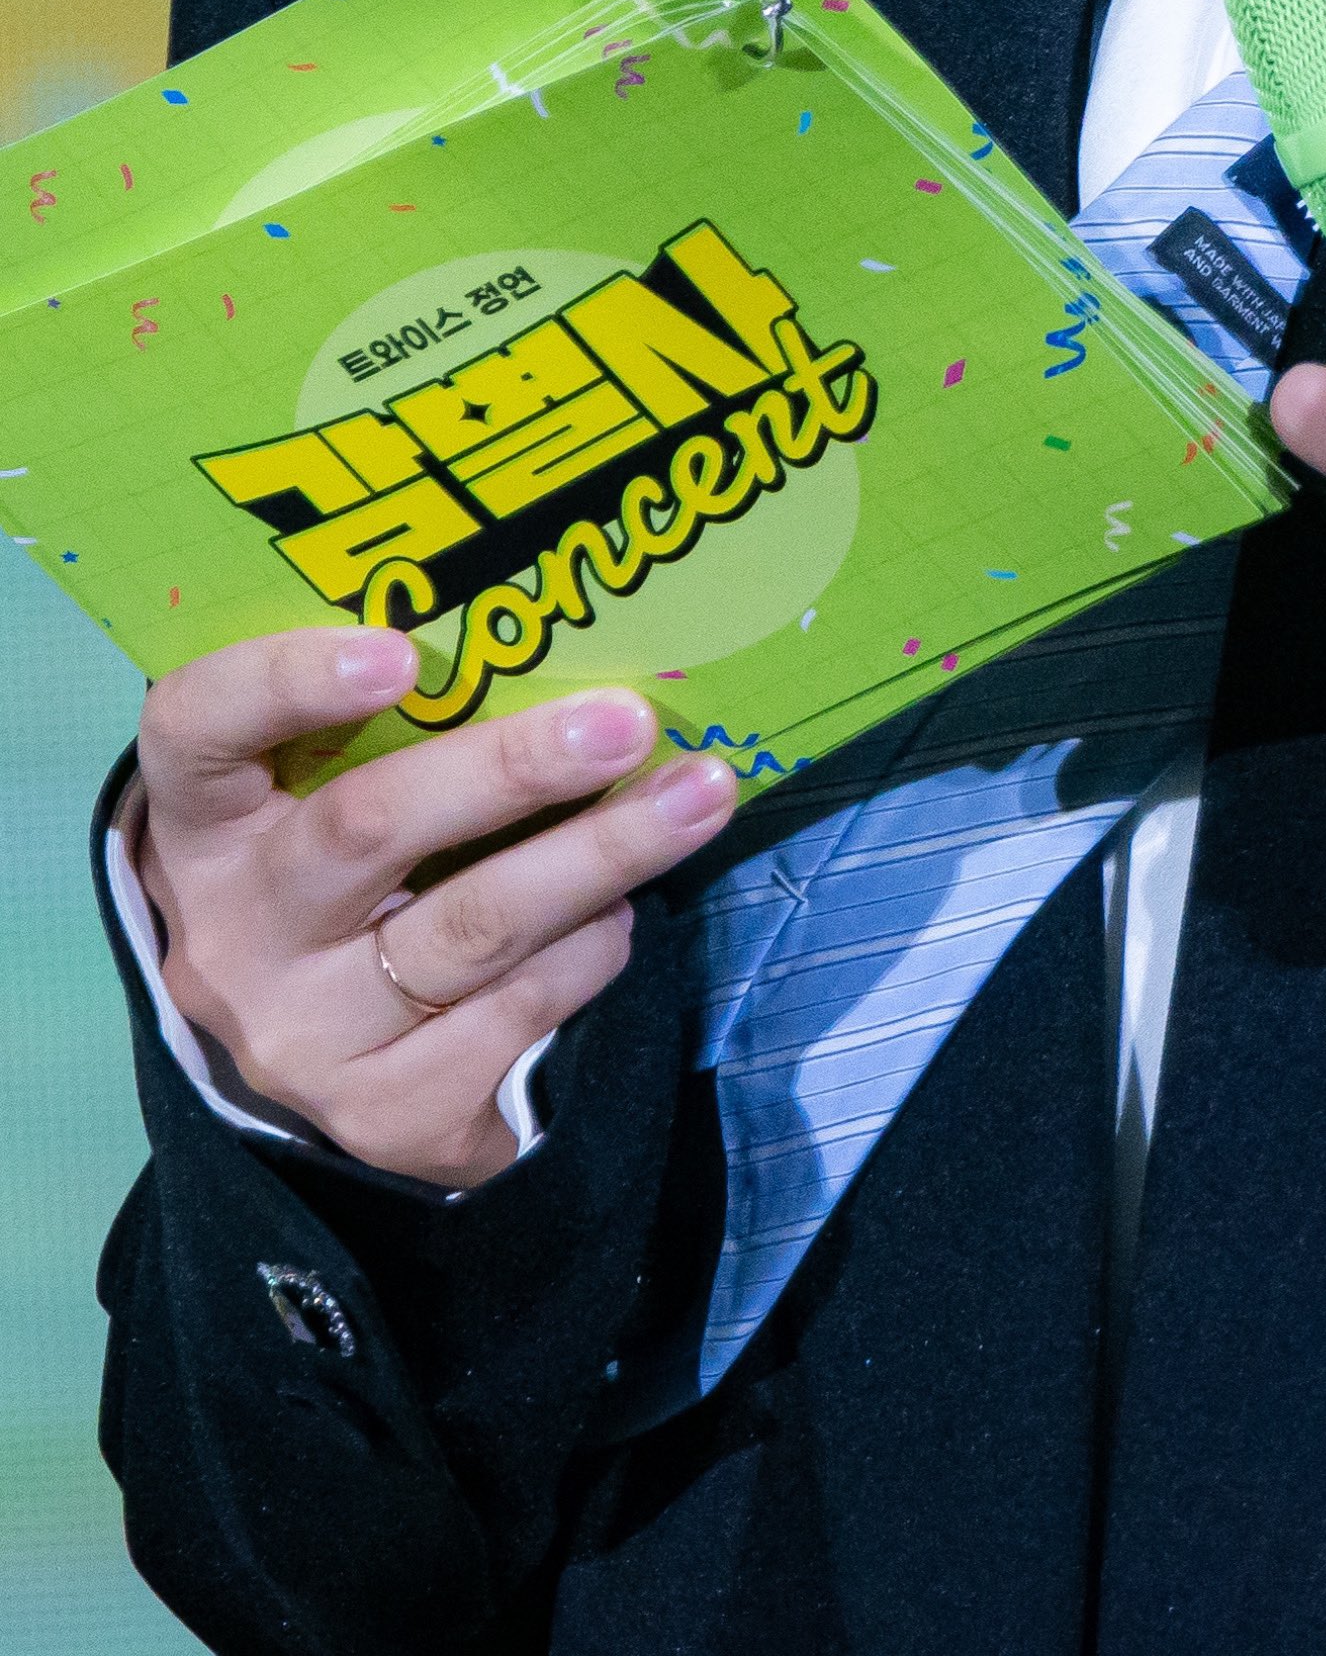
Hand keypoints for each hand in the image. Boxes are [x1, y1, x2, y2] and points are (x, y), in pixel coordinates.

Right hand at [131, 626, 737, 1188]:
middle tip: (626, 721)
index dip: (286, 682)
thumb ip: (386, 728)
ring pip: (471, 928)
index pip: (199, 729)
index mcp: (203, 827)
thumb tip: (555, 637)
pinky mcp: (387, 1116)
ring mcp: (307, 1039)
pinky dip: (588, 951)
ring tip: (697, 796)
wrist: (306, 1059)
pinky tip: (621, 915)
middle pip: (367, 831)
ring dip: (602, 853)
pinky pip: (516, 1014)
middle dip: (512, 768)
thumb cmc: (332, 877)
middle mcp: (236, 937)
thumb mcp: (312, 798)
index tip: (400, 651)